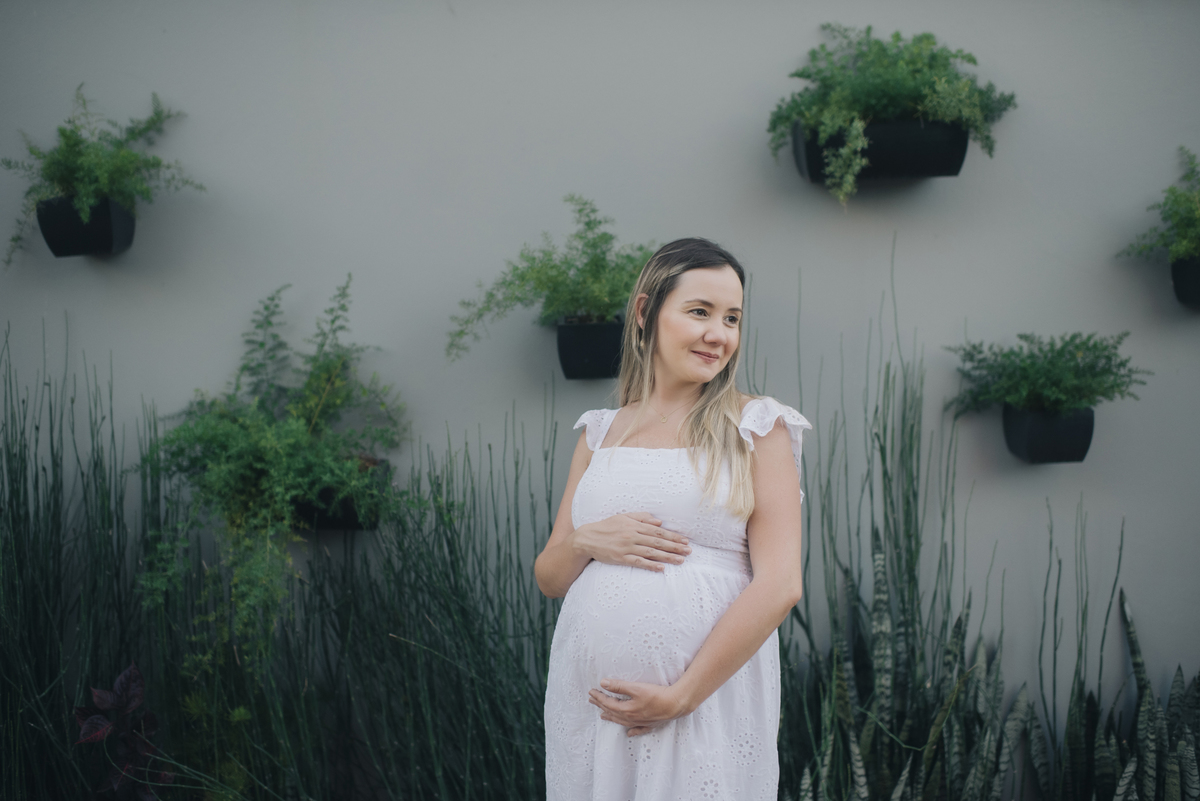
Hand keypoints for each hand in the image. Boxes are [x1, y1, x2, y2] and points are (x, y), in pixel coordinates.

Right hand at [571, 513, 690, 571]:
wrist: (587, 538)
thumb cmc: (607, 527)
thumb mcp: (624, 517)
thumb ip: (641, 518)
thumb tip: (659, 522)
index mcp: (634, 526)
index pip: (658, 531)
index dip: (672, 536)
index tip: (685, 541)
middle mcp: (632, 536)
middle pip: (658, 542)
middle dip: (674, 547)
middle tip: (689, 551)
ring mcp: (627, 548)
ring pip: (651, 553)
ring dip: (667, 557)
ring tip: (680, 560)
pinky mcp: (621, 558)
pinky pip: (638, 562)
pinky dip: (650, 565)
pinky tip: (661, 569)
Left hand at [587, 678, 692, 735]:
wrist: (675, 704)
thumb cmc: (657, 695)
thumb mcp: (636, 688)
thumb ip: (619, 686)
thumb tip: (603, 683)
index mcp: (626, 710)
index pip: (608, 703)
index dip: (599, 697)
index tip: (591, 692)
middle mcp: (631, 718)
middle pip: (612, 712)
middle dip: (601, 706)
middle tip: (592, 701)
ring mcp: (640, 723)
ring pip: (622, 721)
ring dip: (611, 717)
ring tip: (603, 716)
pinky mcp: (650, 724)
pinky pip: (637, 730)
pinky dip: (631, 731)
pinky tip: (629, 733)